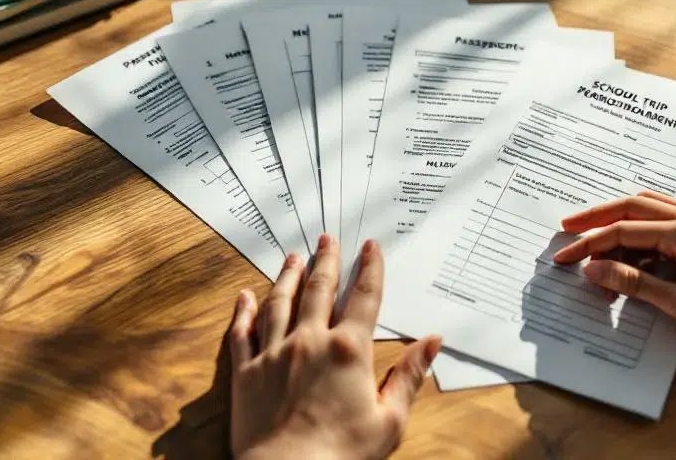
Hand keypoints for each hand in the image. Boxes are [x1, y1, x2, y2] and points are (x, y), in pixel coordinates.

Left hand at [228, 234, 440, 459]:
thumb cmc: (342, 456)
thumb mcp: (389, 420)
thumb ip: (409, 376)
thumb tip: (432, 342)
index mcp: (349, 350)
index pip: (364, 298)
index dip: (370, 268)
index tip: (370, 246)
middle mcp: (310, 341)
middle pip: (320, 289)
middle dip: (327, 260)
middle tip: (327, 238)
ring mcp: (275, 353)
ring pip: (280, 302)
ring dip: (288, 276)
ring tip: (293, 257)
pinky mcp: (247, 372)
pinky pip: (242, 333)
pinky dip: (242, 312)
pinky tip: (244, 296)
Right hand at [553, 191, 675, 350]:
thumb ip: (635, 283)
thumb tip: (594, 268)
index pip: (624, 231)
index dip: (590, 245)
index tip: (564, 258)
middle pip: (631, 206)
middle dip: (596, 219)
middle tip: (566, 230)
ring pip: (647, 208)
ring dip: (618, 223)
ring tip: (592, 243)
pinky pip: (664, 219)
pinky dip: (640, 231)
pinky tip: (628, 251)